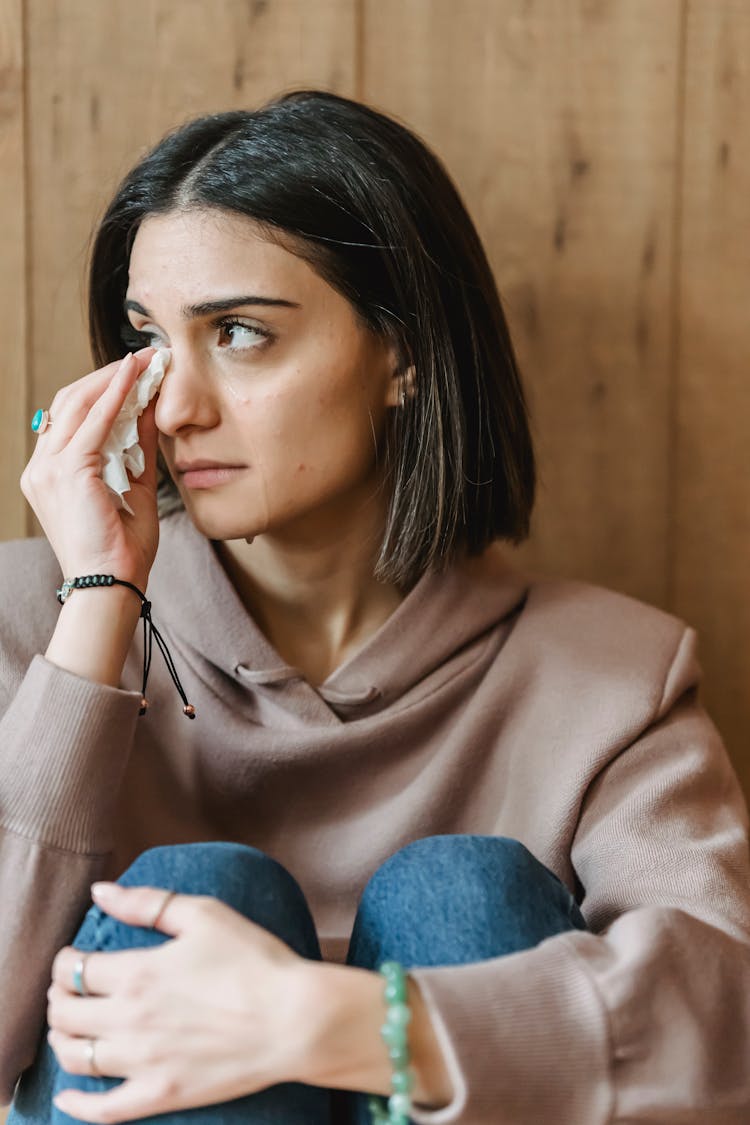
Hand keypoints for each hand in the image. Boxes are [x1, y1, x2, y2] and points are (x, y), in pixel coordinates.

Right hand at [21, 347, 161, 586]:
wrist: (112, 584)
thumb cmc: (123, 548)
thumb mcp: (136, 488)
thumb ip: (141, 450)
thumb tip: (154, 410)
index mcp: (50, 474)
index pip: (72, 418)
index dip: (103, 390)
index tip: (136, 373)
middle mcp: (41, 467)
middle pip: (70, 403)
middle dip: (109, 377)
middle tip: (145, 359)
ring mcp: (48, 468)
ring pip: (78, 404)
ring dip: (114, 379)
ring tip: (145, 362)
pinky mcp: (67, 471)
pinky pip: (93, 422)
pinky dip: (115, 396)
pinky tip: (135, 378)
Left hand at [47, 883, 313, 1123]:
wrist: (294, 1019)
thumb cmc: (254, 960)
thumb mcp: (205, 914)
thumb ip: (147, 902)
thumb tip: (99, 892)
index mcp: (138, 973)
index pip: (74, 969)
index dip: (65, 961)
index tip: (74, 956)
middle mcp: (131, 1020)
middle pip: (66, 1013)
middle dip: (60, 997)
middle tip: (69, 990)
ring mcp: (143, 1063)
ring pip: (75, 1057)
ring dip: (61, 1040)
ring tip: (70, 1027)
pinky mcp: (160, 1094)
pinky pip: (102, 1110)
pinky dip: (75, 1104)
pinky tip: (67, 1096)